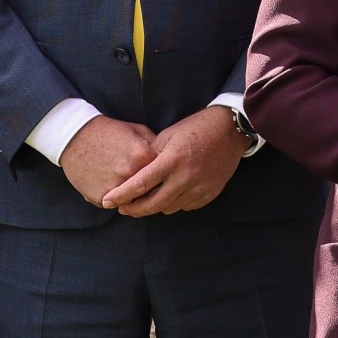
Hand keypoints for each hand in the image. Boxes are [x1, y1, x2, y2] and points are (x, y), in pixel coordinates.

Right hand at [59, 116, 156, 209]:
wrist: (74, 137)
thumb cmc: (108, 131)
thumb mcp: (136, 130)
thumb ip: (156, 144)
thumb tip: (170, 158)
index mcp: (144, 156)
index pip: (165, 174)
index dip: (164, 174)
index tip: (163, 175)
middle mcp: (131, 175)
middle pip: (151, 191)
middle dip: (152, 190)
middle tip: (150, 187)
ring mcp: (116, 188)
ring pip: (134, 202)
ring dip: (134, 198)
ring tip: (130, 188)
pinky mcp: (101, 198)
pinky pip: (115, 205)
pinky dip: (116, 200)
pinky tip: (111, 186)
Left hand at [101, 107, 245, 215]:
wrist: (230, 130)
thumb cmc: (196, 128)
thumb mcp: (168, 135)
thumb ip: (151, 156)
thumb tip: (134, 175)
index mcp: (172, 160)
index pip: (140, 184)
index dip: (121, 195)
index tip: (107, 201)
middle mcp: (185, 177)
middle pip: (153, 204)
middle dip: (133, 209)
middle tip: (122, 208)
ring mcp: (199, 188)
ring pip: (168, 208)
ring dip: (155, 206)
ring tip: (145, 200)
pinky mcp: (209, 194)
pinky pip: (185, 206)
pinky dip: (174, 203)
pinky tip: (170, 194)